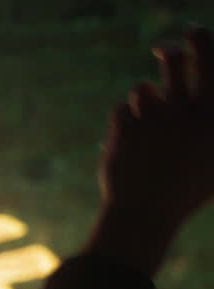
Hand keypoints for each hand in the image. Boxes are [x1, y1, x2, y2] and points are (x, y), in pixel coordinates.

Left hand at [90, 27, 213, 274]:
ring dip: (144, 98)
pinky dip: (125, 120)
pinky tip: (129, 139)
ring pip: (143, 88)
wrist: (146, 216)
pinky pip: (122, 110)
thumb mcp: (213, 160)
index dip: (202, 41)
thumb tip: (206, 106)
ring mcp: (152, 120)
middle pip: (175, 61)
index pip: (211, 61)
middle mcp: (184, 112)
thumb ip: (211, 125)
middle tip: (165, 49)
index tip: (195, 34)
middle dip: (172, 49)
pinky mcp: (124, 129)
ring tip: (148, 118)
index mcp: (213, 115)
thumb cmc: (186, 192)